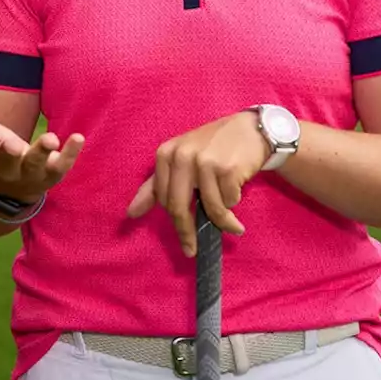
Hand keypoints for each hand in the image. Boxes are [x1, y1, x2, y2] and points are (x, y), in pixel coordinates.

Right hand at [0, 95, 83, 201]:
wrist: (14, 188)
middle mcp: (8, 167)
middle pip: (7, 161)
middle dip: (9, 153)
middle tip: (11, 144)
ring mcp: (32, 173)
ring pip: (36, 165)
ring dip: (42, 151)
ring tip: (51, 137)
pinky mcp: (52, 173)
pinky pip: (62, 166)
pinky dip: (70, 153)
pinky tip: (78, 137)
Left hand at [127, 110, 269, 255]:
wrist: (250, 130)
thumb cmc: (213, 148)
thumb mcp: (180, 160)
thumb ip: (154, 187)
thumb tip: (131, 213)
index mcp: (165, 154)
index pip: (162, 199)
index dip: (175, 221)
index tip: (184, 239)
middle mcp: (181, 156)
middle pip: (178, 207)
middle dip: (187, 233)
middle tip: (194, 250)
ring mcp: (204, 161)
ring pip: (210, 208)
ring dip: (223, 221)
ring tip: (233, 223)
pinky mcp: (226, 168)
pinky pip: (229, 201)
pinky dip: (234, 203)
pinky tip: (238, 192)